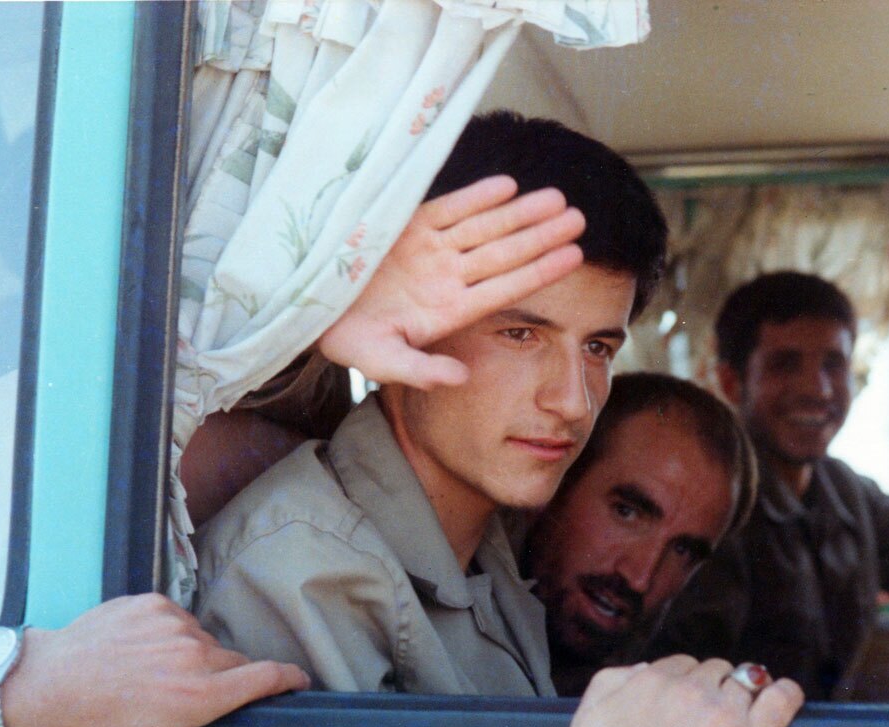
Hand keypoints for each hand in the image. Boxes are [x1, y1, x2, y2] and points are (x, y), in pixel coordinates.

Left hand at [0, 594, 309, 726]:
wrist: (44, 682)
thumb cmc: (94, 726)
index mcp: (199, 693)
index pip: (266, 675)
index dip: (289, 678)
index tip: (298, 681)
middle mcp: (194, 652)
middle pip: (233, 662)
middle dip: (221, 680)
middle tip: (186, 699)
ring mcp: (173, 623)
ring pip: (204, 641)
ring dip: (192, 657)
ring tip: (153, 677)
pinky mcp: (153, 604)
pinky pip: (178, 620)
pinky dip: (167, 635)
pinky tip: (139, 652)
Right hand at [318, 175, 585, 388]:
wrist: (309, 306)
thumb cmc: (346, 339)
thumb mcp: (381, 361)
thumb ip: (421, 371)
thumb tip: (461, 378)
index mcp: (449, 310)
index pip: (505, 288)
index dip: (538, 271)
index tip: (574, 257)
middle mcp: (447, 277)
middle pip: (504, 253)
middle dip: (541, 235)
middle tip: (579, 219)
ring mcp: (431, 249)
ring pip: (485, 227)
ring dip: (520, 213)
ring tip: (558, 199)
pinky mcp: (408, 224)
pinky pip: (450, 208)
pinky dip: (476, 197)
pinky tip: (508, 186)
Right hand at [547, 656, 803, 726]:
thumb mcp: (587, 718)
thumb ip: (612, 681)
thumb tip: (644, 668)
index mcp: (652, 680)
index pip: (682, 666)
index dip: (685, 686)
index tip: (685, 706)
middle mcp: (690, 689)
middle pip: (714, 671)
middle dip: (712, 689)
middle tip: (707, 721)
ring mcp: (725, 713)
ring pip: (745, 683)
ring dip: (743, 695)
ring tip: (742, 717)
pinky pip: (780, 699)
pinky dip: (785, 694)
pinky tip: (784, 695)